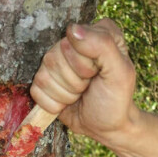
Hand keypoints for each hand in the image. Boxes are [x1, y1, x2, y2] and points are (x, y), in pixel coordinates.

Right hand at [30, 18, 140, 150]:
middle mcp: (73, 42)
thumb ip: (103, 46)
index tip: (101, 72)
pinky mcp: (43, 80)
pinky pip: (36, 90)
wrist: (107, 126)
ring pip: (44, 74)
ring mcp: (55, 60)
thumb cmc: (116, 98)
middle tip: (90, 85)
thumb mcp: (121, 73)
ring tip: (81, 94)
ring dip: (66, 93)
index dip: (87, 62)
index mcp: (97, 32)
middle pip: (55, 56)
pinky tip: (69, 102)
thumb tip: (73, 30)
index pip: (75, 38)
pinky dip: (55, 103)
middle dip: (76, 80)